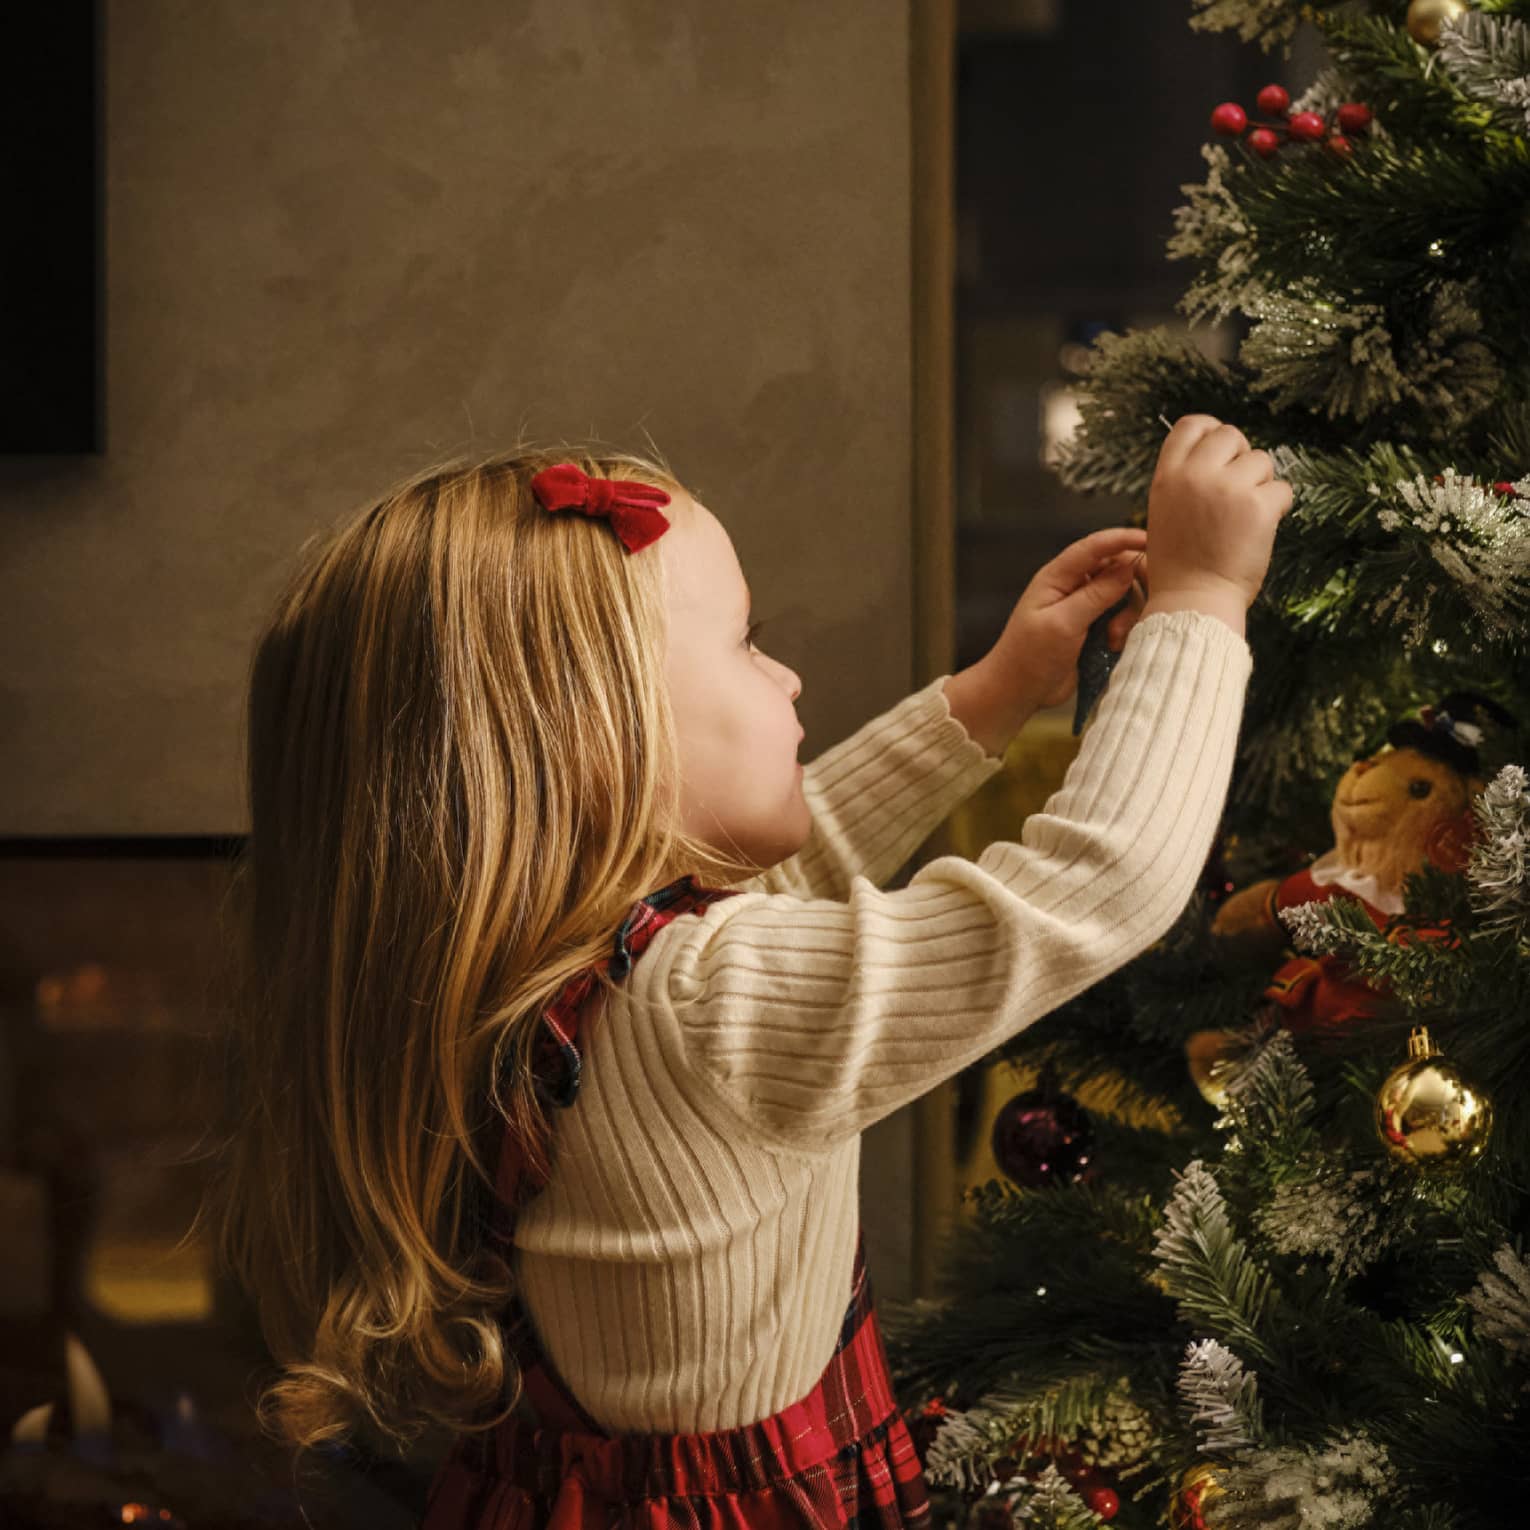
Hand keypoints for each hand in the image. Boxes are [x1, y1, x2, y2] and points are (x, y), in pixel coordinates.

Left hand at [986, 526, 1149, 713]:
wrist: (1018, 692)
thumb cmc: (1029, 657)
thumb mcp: (1063, 624)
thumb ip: (1096, 595)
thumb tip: (1127, 566)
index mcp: (1057, 577)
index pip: (1094, 547)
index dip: (1123, 538)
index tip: (1151, 541)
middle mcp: (1072, 586)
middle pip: (1117, 567)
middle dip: (1132, 586)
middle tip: (1138, 607)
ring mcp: (1084, 607)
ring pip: (1123, 594)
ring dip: (1126, 614)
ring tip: (1113, 638)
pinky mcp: (1093, 627)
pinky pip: (1121, 617)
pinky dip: (1124, 629)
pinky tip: (1112, 646)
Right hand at [1144, 415, 1290, 611]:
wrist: (1194, 600)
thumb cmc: (1180, 565)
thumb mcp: (1165, 513)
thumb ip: (1186, 481)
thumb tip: (1219, 457)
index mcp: (1167, 477)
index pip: (1191, 425)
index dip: (1211, 430)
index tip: (1222, 450)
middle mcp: (1195, 476)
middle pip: (1230, 434)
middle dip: (1241, 456)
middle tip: (1239, 487)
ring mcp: (1227, 488)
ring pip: (1261, 461)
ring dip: (1260, 484)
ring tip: (1244, 517)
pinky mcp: (1258, 505)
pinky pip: (1282, 488)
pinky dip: (1278, 507)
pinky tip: (1261, 528)